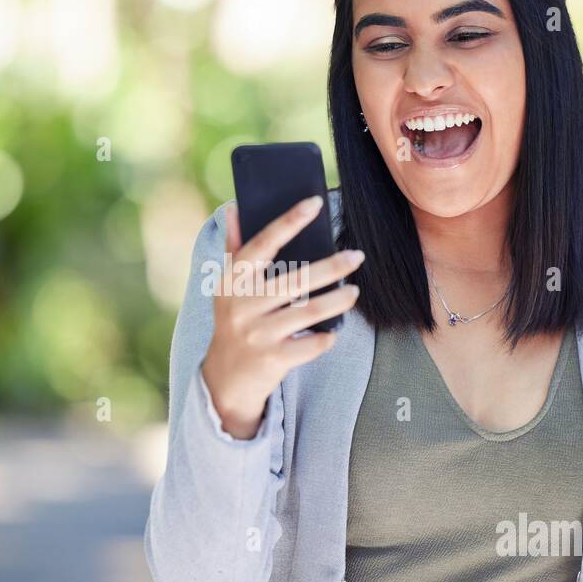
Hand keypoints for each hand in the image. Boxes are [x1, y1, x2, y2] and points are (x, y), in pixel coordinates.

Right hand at [200, 195, 364, 438]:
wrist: (226, 378)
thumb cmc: (234, 321)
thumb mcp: (228, 287)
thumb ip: (234, 249)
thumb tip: (234, 208)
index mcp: (232, 281)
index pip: (263, 244)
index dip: (289, 221)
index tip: (315, 203)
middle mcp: (242, 306)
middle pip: (296, 279)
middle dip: (332, 266)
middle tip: (357, 256)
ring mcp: (257, 334)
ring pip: (309, 312)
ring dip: (337, 300)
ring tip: (353, 292)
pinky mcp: (273, 359)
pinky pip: (311, 344)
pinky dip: (326, 337)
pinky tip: (332, 331)